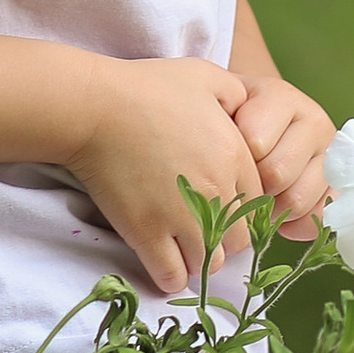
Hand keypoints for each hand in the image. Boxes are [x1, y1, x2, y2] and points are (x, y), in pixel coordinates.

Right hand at [65, 58, 261, 291]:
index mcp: (235, 156)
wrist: (95, 107)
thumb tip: (247, 111)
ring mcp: (181, 218)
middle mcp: (216, 192)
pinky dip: (172, 275)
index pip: (258, 205)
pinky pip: (173, 276)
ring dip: (199, 259)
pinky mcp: (147, 234)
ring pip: (210, 263)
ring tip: (182, 246)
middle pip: (239, 241)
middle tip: (201, 229)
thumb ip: (237, 94)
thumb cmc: (147, 87)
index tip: (220, 207)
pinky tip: (164, 262)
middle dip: (224, 239)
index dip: (240, 209)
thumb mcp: (204, 76)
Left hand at [231, 72, 335, 238]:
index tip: (220, 151)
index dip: (233, 155)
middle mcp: (314, 121)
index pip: (255, 142)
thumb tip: (224, 168)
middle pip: (277, 174)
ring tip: (257, 194)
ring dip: (270, 208)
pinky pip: (316, 220)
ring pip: (296, 200)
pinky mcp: (339, 187)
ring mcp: (331, 154)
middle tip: (238, 180)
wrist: (252, 122)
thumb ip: (216, 127)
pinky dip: (292, 224)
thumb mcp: (215, 110)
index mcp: (282, 97)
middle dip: (252, 185)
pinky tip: (278, 210)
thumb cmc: (227, 120)